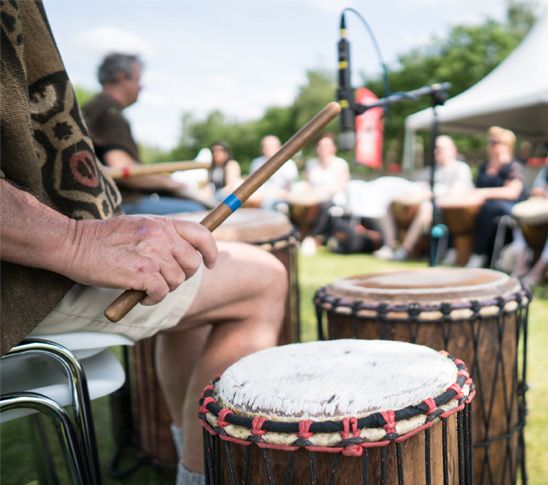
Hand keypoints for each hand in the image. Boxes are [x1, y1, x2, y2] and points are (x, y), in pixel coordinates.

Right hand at [60, 216, 217, 304]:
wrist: (73, 243)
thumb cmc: (103, 238)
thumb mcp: (140, 225)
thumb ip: (163, 235)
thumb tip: (182, 253)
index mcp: (163, 223)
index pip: (202, 233)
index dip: (211, 250)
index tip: (211, 263)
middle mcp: (162, 236)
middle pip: (193, 263)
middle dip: (184, 276)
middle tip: (165, 280)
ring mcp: (153, 254)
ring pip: (178, 280)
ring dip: (165, 289)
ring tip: (147, 288)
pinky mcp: (141, 273)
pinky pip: (162, 292)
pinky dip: (153, 299)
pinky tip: (141, 296)